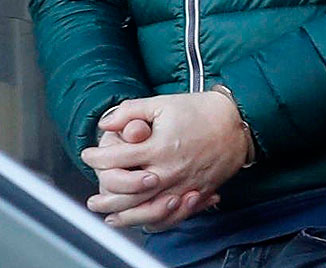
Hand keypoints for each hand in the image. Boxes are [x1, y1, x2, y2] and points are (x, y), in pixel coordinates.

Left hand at [82, 92, 250, 229]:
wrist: (237, 122)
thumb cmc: (199, 111)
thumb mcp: (162, 104)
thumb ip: (131, 111)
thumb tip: (106, 124)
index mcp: (158, 147)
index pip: (116, 159)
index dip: (97, 157)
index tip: (88, 155)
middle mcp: (168, 171)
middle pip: (127, 193)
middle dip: (105, 197)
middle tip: (92, 198)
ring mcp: (183, 185)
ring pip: (147, 210)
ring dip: (124, 216)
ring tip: (109, 216)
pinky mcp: (195, 194)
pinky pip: (170, 215)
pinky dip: (153, 221)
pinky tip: (141, 221)